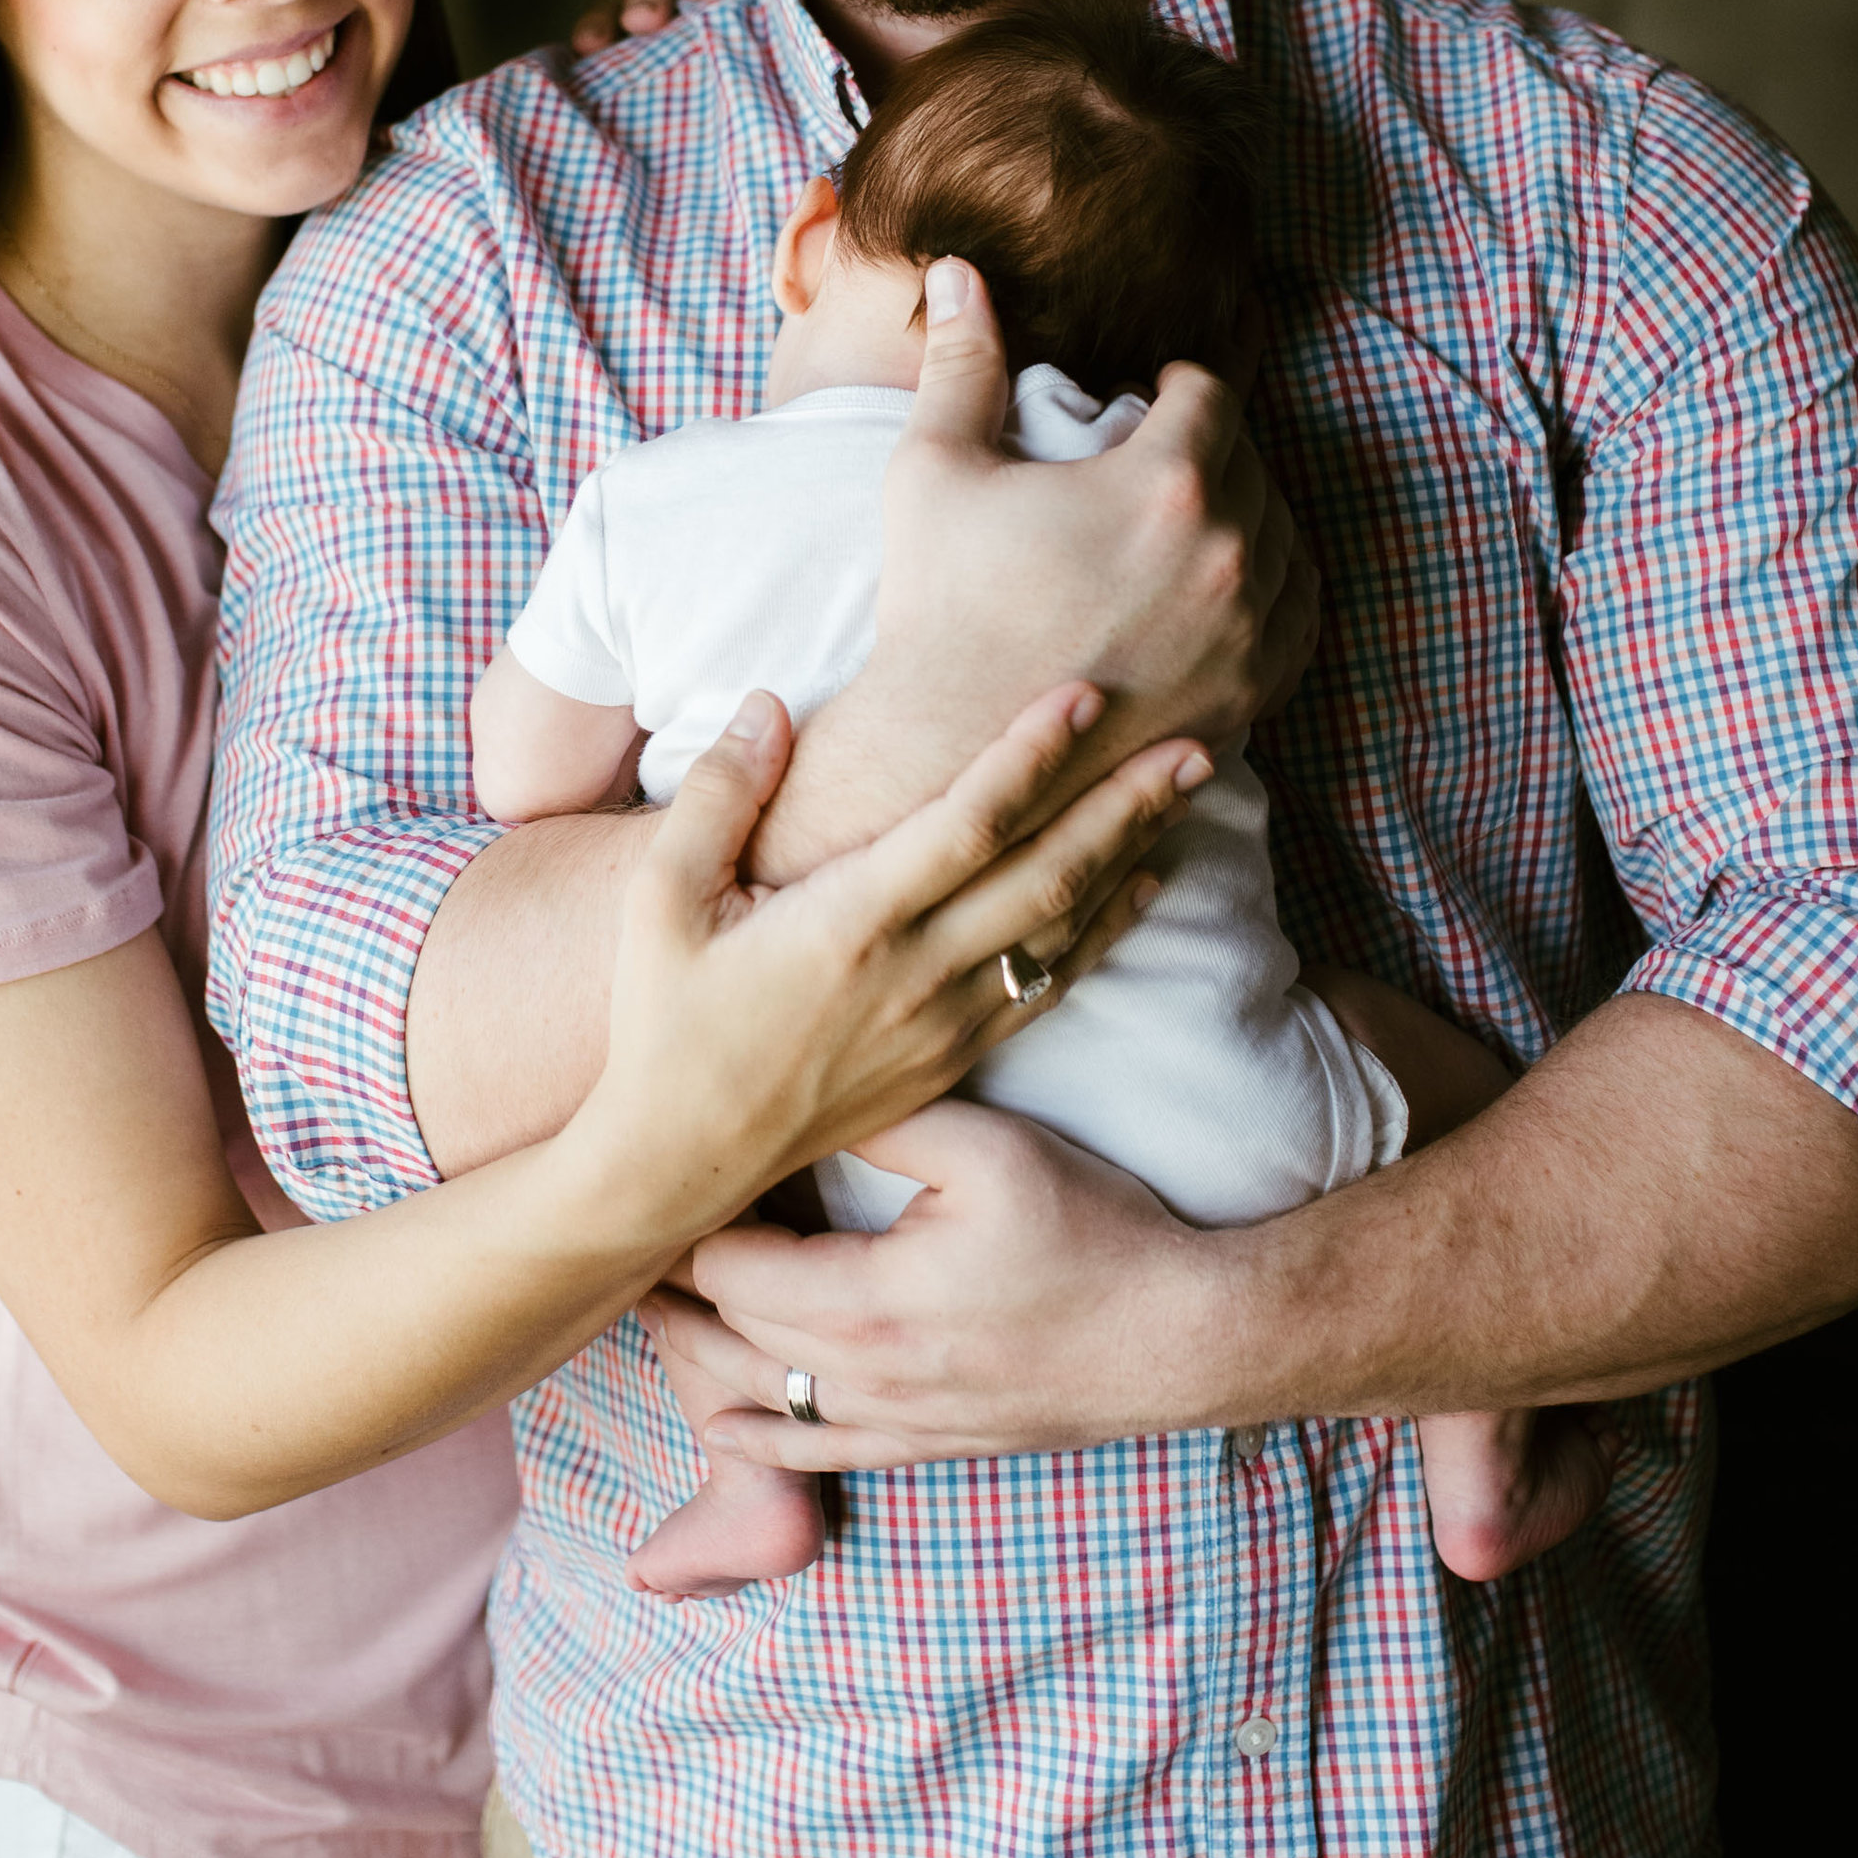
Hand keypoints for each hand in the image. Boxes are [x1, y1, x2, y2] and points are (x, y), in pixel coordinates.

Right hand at [579, 683, 1205, 1229]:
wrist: (680, 1164)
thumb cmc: (664, 1023)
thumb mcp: (659, 903)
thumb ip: (718, 796)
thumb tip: (770, 703)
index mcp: (847, 925)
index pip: (965, 825)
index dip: (1032, 756)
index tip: (1087, 694)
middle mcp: (912, 975)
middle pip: (1048, 875)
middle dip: (1127, 803)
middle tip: (1198, 740)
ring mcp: (943, 1025)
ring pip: (1065, 930)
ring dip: (1134, 855)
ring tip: (1191, 792)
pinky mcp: (953, 1059)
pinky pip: (1051, 984)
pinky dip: (1107, 931)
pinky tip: (1143, 887)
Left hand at [646, 1103, 1212, 1465]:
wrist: (1182, 1336)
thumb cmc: (1094, 1232)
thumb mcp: (990, 1150)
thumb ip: (887, 1122)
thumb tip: (808, 1094)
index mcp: (868, 1300)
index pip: (732, 1265)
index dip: (691, 1220)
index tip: (667, 1176)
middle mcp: (866, 1377)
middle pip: (731, 1329)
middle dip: (676, 1282)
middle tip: (635, 1235)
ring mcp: (895, 1422)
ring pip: (760, 1395)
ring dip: (698, 1352)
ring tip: (653, 1308)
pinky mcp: (929, 1446)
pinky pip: (815, 1455)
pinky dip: (756, 1436)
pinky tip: (719, 1419)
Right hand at [875, 256, 1314, 746]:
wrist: (947, 749)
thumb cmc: (938, 603)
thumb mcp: (935, 467)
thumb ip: (964, 360)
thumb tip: (957, 269)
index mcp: (1166, 482)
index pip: (1212, 393)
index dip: (1175, 385)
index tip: (1147, 395)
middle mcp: (1227, 554)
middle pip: (1251, 462)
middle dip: (1208, 450)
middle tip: (1156, 458)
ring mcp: (1249, 632)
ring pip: (1281, 536)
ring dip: (1241, 513)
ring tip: (1184, 518)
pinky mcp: (1252, 693)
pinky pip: (1297, 615)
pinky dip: (1271, 588)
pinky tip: (1221, 583)